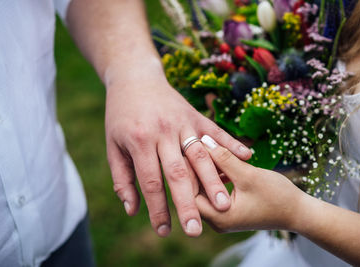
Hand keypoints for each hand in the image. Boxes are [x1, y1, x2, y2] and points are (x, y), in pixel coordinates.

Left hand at [105, 72, 251, 236]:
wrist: (135, 78)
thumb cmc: (121, 116)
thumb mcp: (113, 146)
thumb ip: (122, 179)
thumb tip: (132, 211)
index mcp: (140, 141)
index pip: (151, 182)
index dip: (157, 209)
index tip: (164, 231)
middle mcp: (163, 132)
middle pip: (179, 173)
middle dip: (187, 204)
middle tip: (195, 230)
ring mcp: (183, 122)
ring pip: (201, 155)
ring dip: (213, 181)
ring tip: (225, 205)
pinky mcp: (196, 115)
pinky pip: (216, 131)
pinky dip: (231, 144)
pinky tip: (246, 157)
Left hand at [196, 135, 304, 232]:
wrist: (299, 213)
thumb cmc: (277, 196)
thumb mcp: (248, 174)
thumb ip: (224, 158)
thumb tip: (203, 140)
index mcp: (218, 217)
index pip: (189, 192)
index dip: (186, 169)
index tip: (185, 147)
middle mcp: (216, 220)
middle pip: (195, 190)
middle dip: (195, 168)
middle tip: (190, 144)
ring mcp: (222, 214)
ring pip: (206, 189)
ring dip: (207, 169)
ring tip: (204, 147)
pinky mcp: (229, 208)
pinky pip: (215, 189)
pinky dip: (217, 175)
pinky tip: (219, 158)